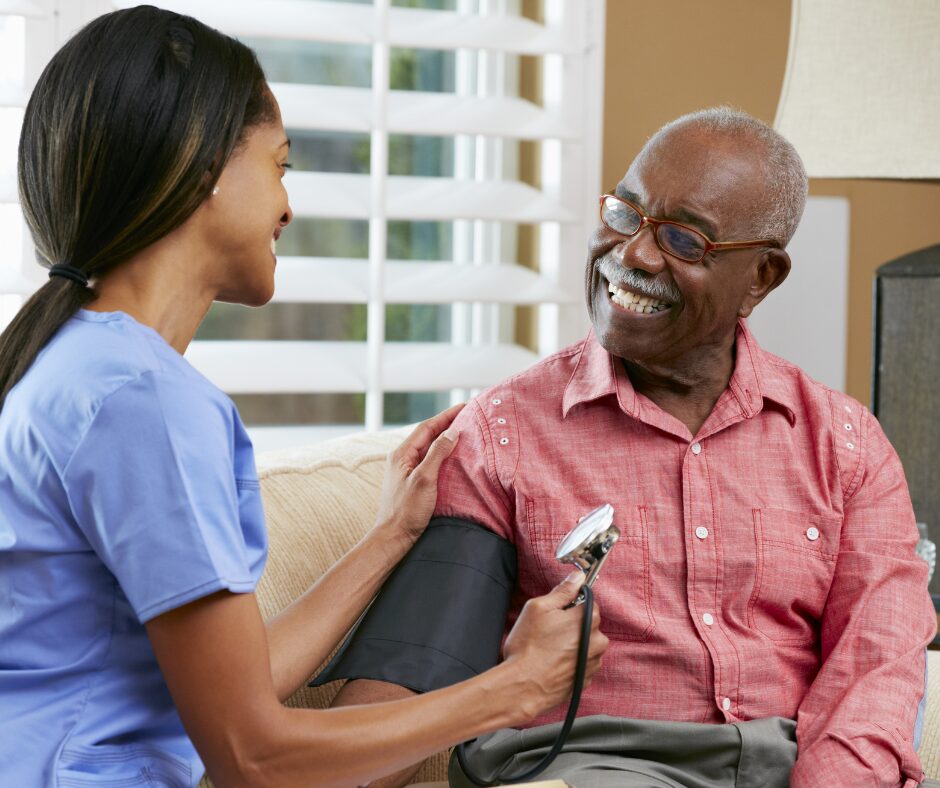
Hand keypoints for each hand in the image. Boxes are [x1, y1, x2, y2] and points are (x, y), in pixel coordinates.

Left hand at [373, 403, 463, 547]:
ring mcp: (407, 470)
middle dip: (447, 423)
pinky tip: (455, 456)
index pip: (427, 427)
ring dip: (446, 438)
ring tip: (465, 431)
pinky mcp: (413, 481)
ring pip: (429, 447)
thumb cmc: (407, 511)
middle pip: (428, 434)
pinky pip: (430, 460)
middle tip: (468, 415)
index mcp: (402, 454)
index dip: (446, 415)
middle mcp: (402, 458)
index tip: (465, 406)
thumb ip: (437, 453)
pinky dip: (444, 453)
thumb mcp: (424, 479)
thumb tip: (452, 431)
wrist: (393, 538)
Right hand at [501, 572, 608, 719]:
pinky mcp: (587, 679)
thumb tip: (578, 577)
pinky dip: (572, 661)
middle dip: (572, 625)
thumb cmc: (528, 647)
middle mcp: (597, 641)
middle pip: (589, 624)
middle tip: (549, 631)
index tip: (558, 611)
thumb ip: (562, 591)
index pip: (588, 602)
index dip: (571, 604)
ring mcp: (594, 662)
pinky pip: (583, 662)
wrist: (524, 686)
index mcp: (586, 619)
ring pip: (587, 644)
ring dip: (573, 644)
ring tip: (550, 650)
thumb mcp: (539, 608)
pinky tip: (554, 663)